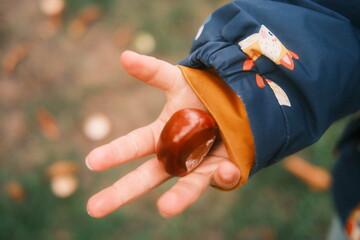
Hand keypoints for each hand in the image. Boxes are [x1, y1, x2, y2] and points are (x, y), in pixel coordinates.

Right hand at [86, 51, 240, 217]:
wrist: (236, 101)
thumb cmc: (202, 92)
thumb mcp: (178, 80)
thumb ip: (153, 71)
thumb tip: (123, 56)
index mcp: (160, 136)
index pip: (132, 146)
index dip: (113, 153)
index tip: (92, 162)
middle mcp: (175, 156)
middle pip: (147, 177)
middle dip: (121, 191)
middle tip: (94, 208)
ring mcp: (199, 166)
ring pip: (186, 187)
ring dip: (177, 198)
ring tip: (165, 208)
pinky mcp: (224, 169)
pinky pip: (224, 176)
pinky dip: (223, 175)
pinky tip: (223, 168)